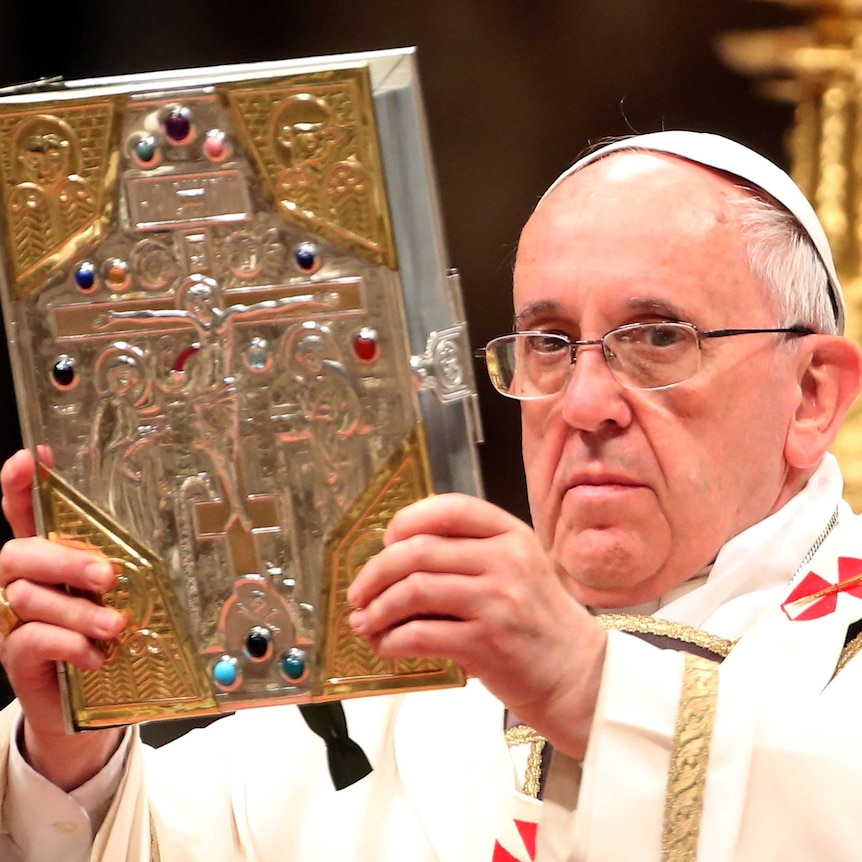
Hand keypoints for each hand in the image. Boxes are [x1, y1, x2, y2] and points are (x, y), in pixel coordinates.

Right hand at [0, 449, 125, 789]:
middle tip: (107, 577)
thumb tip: (157, 539)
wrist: (83, 702)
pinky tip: (96, 655)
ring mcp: (13, 620)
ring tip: (115, 626)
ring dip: (77, 612)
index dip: (20, 486)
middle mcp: (20, 583)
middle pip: (18, 554)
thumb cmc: (101, 636)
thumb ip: (117, 567)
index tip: (31, 458)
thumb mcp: (113, 596)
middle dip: (64, 561)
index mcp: (45, 559)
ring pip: (29, 600)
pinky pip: (30, 641)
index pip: (22, 513)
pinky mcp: (16, 658)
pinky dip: (67, 644)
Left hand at [347, 494, 606, 758]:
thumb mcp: (518, 569)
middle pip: (419, 550)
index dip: (407, 520)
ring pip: (414, 590)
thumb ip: (470, 554)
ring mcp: (498, 600)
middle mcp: (506, 560)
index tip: (385, 541)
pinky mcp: (487, 643)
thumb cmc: (538, 621)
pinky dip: (391, 641)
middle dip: (376, 572)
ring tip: (364, 622)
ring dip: (378, 609)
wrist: (577, 675)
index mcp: (511, 534)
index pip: (449, 508)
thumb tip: (395, 557)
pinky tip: (385, 647)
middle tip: (358, 593)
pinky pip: (420, 634)